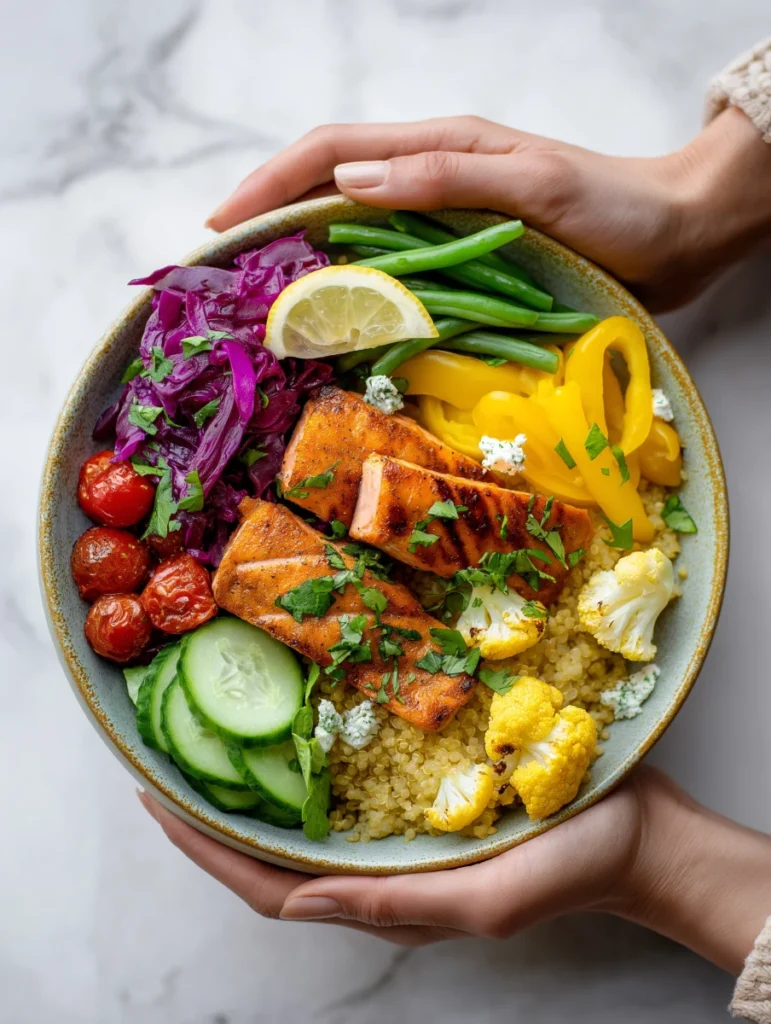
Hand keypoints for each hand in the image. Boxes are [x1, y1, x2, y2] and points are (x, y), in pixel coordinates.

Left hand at [139, 765, 770, 969]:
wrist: (640, 832)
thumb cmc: (573, 865)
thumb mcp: (489, 899)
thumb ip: (395, 904)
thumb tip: (301, 898)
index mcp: (387, 899)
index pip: (272, 886)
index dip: (208, 851)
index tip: (158, 801)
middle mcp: (382, 865)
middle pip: (276, 851)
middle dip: (215, 815)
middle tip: (170, 759)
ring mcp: (403, 829)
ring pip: (307, 817)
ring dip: (257, 785)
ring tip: (219, 737)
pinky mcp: (427, 791)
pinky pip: (353, 782)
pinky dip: (312, 761)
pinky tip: (301, 722)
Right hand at [207, 108, 770, 311]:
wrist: (670, 238)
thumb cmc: (612, 206)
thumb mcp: (532, 181)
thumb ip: (446, 174)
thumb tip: (348, 180)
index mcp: (438, 147)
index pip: (331, 152)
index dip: (269, 184)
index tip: (219, 227)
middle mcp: (428, 181)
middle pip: (326, 190)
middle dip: (266, 221)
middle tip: (219, 273)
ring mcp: (441, 223)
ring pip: (350, 233)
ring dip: (298, 260)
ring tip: (253, 301)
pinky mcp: (458, 263)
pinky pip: (389, 272)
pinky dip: (350, 292)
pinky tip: (329, 321)